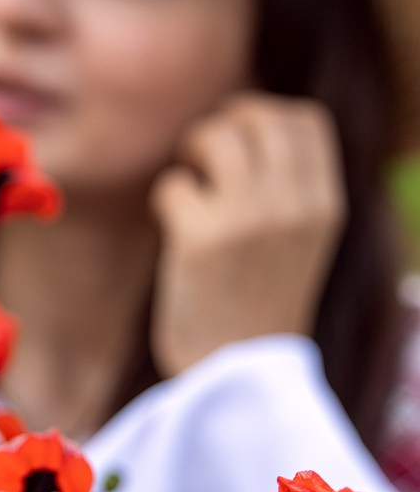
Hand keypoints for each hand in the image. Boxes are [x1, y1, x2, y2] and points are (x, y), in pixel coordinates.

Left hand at [148, 93, 346, 376]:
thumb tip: (250, 124)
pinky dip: (168, 200)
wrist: (239, 377)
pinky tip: (175, 229)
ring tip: (191, 185)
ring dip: (192, 154)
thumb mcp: (300, 243)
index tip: (240, 134)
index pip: (305, 120)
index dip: (265, 114)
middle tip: (204, 155)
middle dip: (224, 124)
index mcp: (324, 206)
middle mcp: (293, 206)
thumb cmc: (259, 305)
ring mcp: (247, 220)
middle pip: (258, 118)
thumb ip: (288, 189)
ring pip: (215, 138)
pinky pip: (174, 185)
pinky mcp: (200, 240)